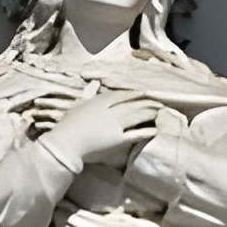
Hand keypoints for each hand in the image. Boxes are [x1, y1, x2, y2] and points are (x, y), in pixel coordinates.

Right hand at [46, 93, 166, 170]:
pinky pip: (135, 134)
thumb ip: (88, 93)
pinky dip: (146, 131)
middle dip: (148, 103)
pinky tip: (155, 130)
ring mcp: (115, 124)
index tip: (144, 93)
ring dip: (150, 113)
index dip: (135, 94)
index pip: (122, 95)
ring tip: (160, 113)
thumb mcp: (77, 104)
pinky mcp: (117, 139)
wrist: (65, 143)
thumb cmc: (68, 125)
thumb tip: (94, 83)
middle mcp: (110, 110)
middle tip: (159, 103)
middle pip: (133, 104)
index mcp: (99, 101)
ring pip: (137, 116)